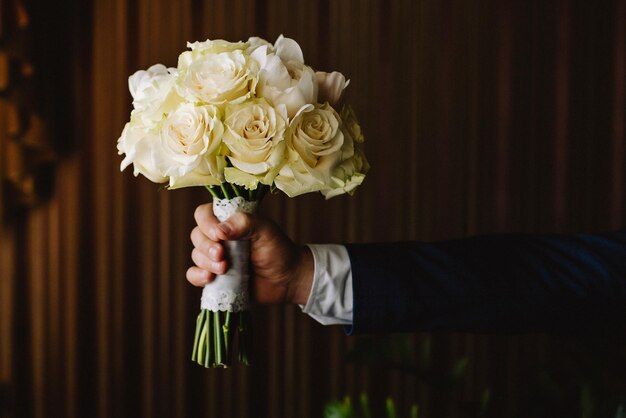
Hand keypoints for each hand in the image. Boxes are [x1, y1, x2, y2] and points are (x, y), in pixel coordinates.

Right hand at [186, 203, 313, 304]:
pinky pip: (193, 275)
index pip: (204, 214)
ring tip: (225, 269)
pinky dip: (197, 276)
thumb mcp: (266, 230)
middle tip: (222, 255)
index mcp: (229, 221)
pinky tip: (209, 279)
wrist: (287, 280)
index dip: (206, 223)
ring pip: (196, 255)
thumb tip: (219, 230)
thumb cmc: (278, 250)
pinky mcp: (215, 277)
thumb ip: (245, 223)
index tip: (218, 234)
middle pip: (197, 235)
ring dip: (206, 262)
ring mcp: (216, 257)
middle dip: (206, 246)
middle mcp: (219, 237)